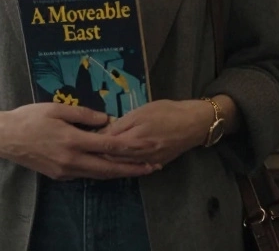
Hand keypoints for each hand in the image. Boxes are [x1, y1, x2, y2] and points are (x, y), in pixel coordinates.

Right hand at [0, 103, 159, 180]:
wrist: (4, 138)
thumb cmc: (29, 118)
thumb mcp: (56, 108)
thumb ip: (83, 114)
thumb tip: (107, 120)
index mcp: (72, 141)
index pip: (108, 146)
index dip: (131, 148)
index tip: (148, 148)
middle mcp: (71, 160)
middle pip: (108, 168)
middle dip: (132, 169)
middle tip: (153, 167)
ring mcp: (65, 171)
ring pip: (98, 174)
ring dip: (119, 172)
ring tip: (138, 169)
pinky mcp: (59, 175)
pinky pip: (85, 174)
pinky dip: (101, 172)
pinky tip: (111, 167)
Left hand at [97, 99, 224, 166]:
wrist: (194, 123)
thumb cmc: (167, 112)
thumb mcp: (141, 112)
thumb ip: (121, 124)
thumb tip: (102, 132)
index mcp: (135, 140)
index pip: (107, 147)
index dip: (94, 144)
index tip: (84, 138)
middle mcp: (140, 156)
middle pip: (113, 159)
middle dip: (100, 153)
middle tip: (89, 146)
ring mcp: (149, 163)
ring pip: (124, 166)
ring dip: (111, 160)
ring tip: (101, 152)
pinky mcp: (157, 165)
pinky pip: (137, 167)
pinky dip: (126, 163)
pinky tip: (120, 157)